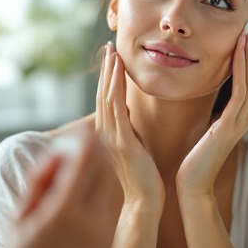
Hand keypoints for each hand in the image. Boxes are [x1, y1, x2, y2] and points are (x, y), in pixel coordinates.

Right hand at [0, 130, 118, 247]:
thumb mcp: (19, 219)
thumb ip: (41, 181)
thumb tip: (58, 151)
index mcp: (65, 213)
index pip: (87, 160)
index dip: (84, 140)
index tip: (78, 132)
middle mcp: (91, 222)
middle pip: (105, 169)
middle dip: (94, 153)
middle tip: (78, 148)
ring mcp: (104, 235)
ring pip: (110, 186)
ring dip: (97, 172)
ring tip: (75, 173)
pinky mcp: (108, 245)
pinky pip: (109, 206)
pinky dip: (98, 193)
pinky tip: (79, 196)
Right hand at [95, 42, 165, 213]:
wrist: (145, 202)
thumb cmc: (143, 177)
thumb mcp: (134, 146)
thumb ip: (129, 128)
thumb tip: (129, 111)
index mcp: (110, 133)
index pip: (106, 99)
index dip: (108, 77)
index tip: (112, 57)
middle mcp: (106, 133)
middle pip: (103, 93)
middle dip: (106, 69)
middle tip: (109, 45)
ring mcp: (111, 137)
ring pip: (106, 97)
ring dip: (109, 73)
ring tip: (112, 51)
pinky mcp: (120, 141)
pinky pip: (115, 108)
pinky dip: (115, 87)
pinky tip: (118, 71)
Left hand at [175, 25, 247, 198]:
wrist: (191, 186)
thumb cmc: (192, 161)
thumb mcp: (203, 130)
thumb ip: (210, 115)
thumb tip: (204, 99)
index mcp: (235, 119)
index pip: (247, 82)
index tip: (244, 36)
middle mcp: (242, 119)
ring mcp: (239, 123)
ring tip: (247, 32)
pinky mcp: (230, 127)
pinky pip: (241, 93)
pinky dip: (242, 71)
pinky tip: (238, 54)